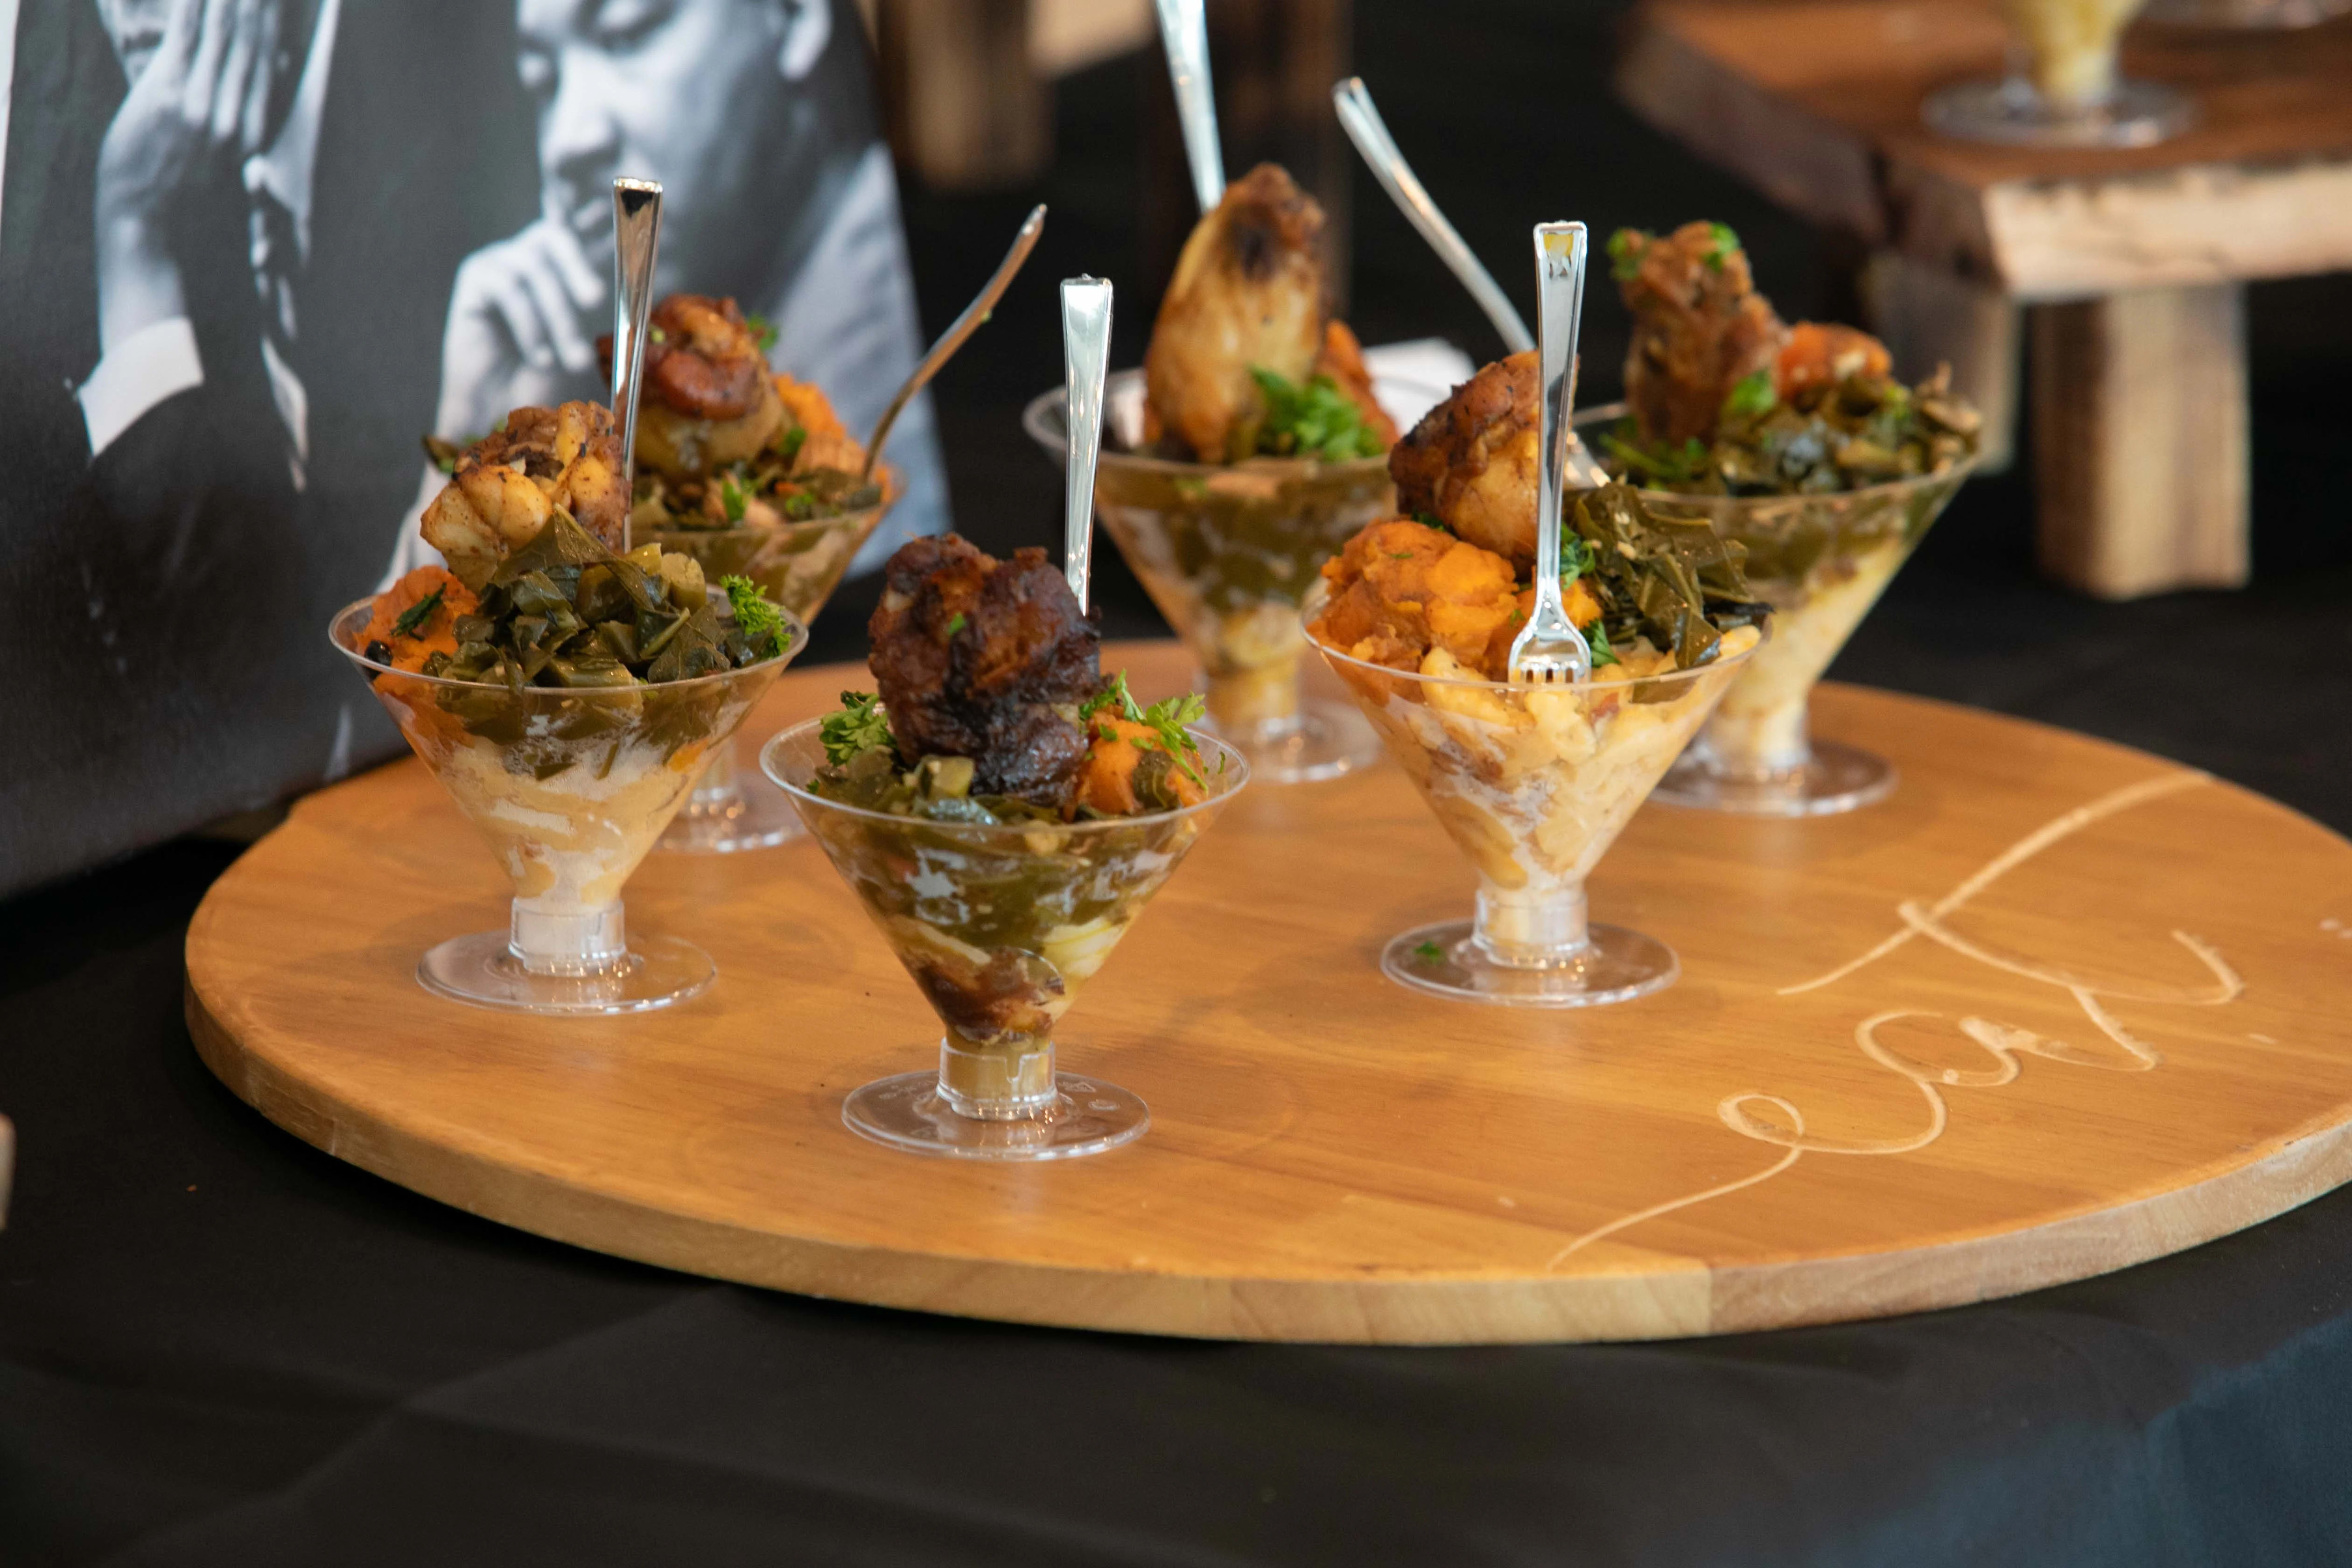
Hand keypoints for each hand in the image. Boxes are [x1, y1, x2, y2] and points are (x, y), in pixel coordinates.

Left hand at [93, 0, 279, 351]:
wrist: (150, 230)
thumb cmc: (186, 210)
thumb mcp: (228, 178)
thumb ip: (248, 137)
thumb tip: (268, 106)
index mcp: (250, 133)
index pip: (266, 65)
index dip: (271, 27)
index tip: (273, 2)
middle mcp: (233, 114)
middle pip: (250, 43)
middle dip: (256, 4)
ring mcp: (201, 103)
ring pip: (222, 34)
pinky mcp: (167, 94)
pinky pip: (186, 38)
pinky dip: (195, 8)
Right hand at [434, 215, 606, 440]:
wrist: (494, 407)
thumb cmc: (541, 375)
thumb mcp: (580, 339)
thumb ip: (603, 313)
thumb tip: (641, 289)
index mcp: (556, 264)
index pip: (579, 229)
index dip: (595, 214)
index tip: (618, 219)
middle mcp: (526, 253)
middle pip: (554, 237)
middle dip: (578, 266)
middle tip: (597, 299)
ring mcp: (497, 261)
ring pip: (534, 271)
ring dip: (558, 319)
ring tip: (572, 360)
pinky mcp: (474, 278)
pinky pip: (507, 288)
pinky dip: (529, 325)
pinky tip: (540, 357)